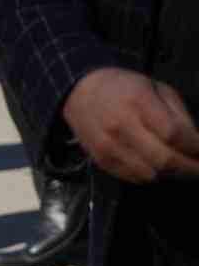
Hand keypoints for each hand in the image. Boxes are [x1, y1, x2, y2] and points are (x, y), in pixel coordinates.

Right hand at [62, 68, 198, 183]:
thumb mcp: (157, 89)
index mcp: (138, 102)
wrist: (79, 92)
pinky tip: (159, 167)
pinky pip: (134, 178)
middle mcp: (121, 127)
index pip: (175, 135)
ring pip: (152, 174)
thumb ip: (179, 116)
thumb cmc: (124, 87)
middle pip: (165, 160)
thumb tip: (197, 145)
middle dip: (191, 168)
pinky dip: (152, 176)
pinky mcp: (101, 160)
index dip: (197, 148)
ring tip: (182, 168)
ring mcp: (109, 146)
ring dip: (172, 175)